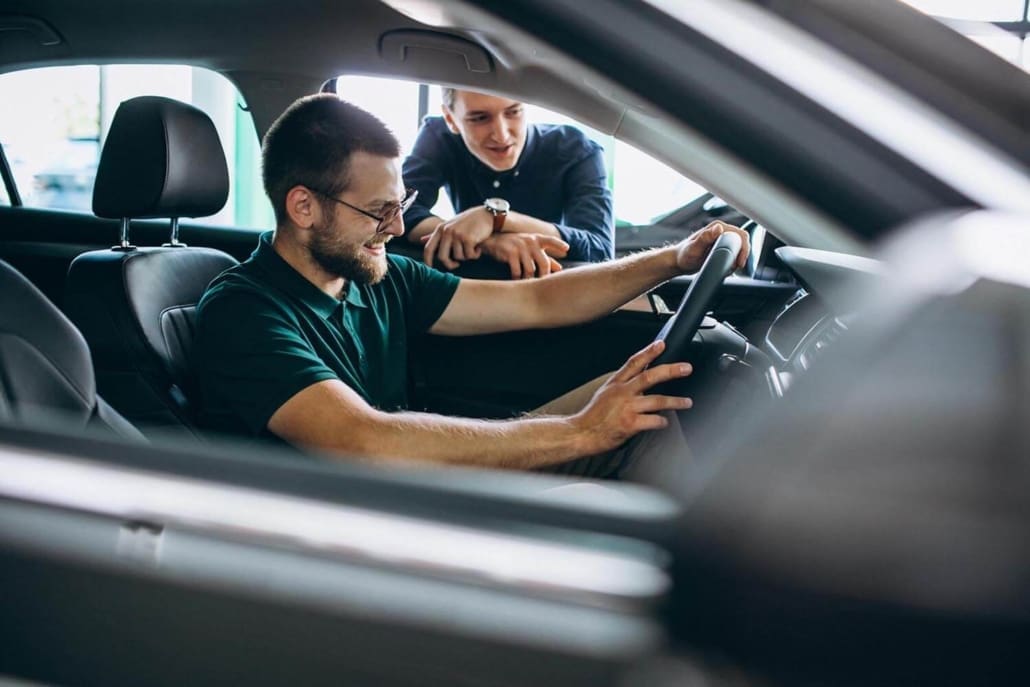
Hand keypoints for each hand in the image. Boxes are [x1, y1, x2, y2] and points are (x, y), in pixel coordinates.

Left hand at [420, 207, 493, 269]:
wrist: (487, 214)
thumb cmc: (469, 220)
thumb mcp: (451, 225)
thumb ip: (437, 234)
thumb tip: (421, 240)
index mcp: (440, 229)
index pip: (428, 248)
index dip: (427, 261)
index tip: (430, 268)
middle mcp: (447, 231)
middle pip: (442, 257)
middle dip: (450, 264)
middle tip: (457, 264)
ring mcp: (457, 235)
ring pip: (459, 257)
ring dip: (467, 256)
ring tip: (472, 247)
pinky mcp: (468, 239)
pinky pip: (469, 256)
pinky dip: (475, 254)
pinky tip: (478, 246)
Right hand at [480, 233, 569, 278]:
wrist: (493, 240)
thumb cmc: (515, 245)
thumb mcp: (530, 248)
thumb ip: (545, 257)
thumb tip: (559, 268)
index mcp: (537, 239)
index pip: (550, 240)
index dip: (559, 245)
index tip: (567, 249)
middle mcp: (530, 242)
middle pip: (544, 263)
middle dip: (544, 276)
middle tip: (543, 286)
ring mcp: (520, 247)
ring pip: (530, 270)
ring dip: (529, 279)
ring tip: (528, 284)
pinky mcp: (510, 253)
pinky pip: (517, 271)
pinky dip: (517, 278)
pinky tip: (516, 281)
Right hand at [570, 340, 692, 454]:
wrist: (581, 433)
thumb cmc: (594, 416)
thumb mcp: (605, 393)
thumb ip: (623, 385)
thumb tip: (641, 381)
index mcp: (616, 383)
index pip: (634, 363)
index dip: (649, 352)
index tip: (662, 344)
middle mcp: (622, 393)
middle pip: (649, 377)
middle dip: (670, 371)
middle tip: (686, 368)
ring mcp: (627, 408)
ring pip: (657, 400)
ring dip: (675, 401)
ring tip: (686, 402)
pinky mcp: (630, 424)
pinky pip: (653, 421)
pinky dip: (662, 421)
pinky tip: (665, 422)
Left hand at [675, 220, 749, 272]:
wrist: (679, 262)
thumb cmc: (684, 255)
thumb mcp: (694, 248)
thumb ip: (706, 238)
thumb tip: (718, 228)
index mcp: (716, 227)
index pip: (739, 234)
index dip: (743, 248)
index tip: (739, 262)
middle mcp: (720, 231)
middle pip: (742, 240)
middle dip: (742, 254)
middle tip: (736, 266)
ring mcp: (721, 238)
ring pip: (740, 247)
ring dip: (738, 258)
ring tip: (729, 268)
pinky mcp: (721, 246)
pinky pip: (734, 252)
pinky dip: (734, 260)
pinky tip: (727, 267)